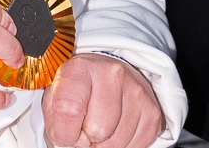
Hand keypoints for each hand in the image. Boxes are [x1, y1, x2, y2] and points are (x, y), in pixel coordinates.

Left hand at [43, 53, 162, 147]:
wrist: (109, 73)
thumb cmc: (79, 87)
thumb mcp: (56, 94)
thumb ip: (56, 117)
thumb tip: (65, 137)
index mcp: (81, 68)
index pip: (69, 109)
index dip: (65, 132)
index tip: (66, 132)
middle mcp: (113, 75)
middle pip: (98, 130)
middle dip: (87, 138)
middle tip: (84, 126)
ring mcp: (136, 92)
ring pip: (116, 143)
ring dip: (104, 143)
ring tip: (100, 125)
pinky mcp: (152, 112)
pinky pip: (134, 146)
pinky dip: (122, 144)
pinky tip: (116, 127)